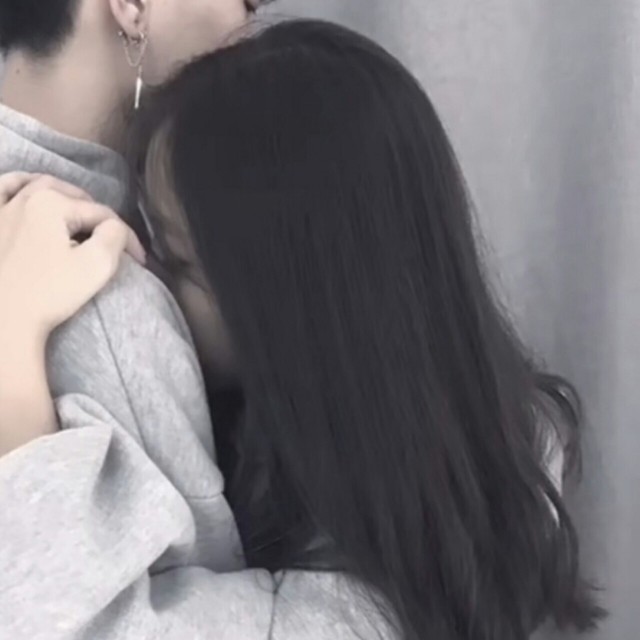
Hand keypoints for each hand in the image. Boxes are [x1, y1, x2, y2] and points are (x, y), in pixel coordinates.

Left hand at [0, 173, 144, 344]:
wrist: (4, 320)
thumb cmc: (49, 294)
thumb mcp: (97, 265)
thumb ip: (116, 235)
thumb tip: (116, 228)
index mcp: (51, 203)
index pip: (101, 214)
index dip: (126, 237)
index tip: (139, 260)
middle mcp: (24, 198)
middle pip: (73, 198)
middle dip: (97, 216)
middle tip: (112, 242)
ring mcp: (1, 209)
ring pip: (38, 186)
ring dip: (63, 195)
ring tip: (77, 212)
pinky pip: (1, 190)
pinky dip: (16, 186)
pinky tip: (26, 191)